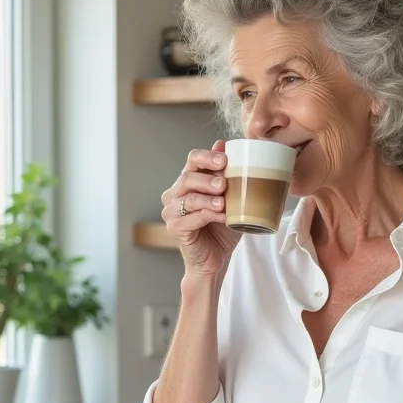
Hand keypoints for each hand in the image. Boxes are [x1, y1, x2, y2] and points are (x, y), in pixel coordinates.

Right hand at [161, 140, 240, 279]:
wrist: (216, 259)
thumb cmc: (222, 228)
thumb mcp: (230, 199)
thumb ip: (226, 174)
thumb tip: (222, 143)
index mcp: (188, 181)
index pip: (192, 160)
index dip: (207, 157)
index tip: (224, 159)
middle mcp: (175, 193)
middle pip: (187, 177)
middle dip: (207, 178)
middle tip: (224, 184)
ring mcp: (171, 211)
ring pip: (189, 198)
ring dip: (207, 199)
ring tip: (223, 203)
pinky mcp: (174, 228)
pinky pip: (191, 218)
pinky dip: (208, 216)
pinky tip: (222, 217)